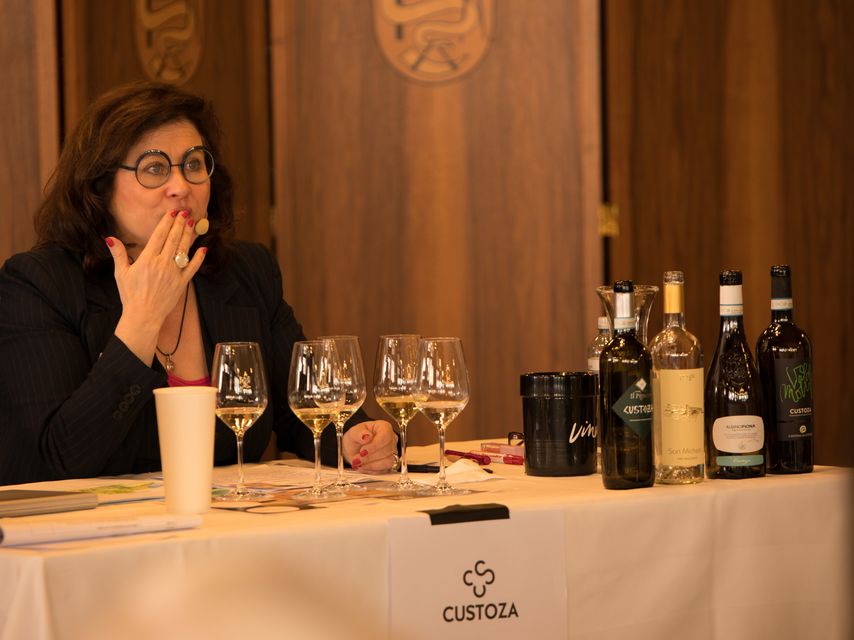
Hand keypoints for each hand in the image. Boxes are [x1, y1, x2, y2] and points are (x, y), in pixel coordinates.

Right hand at [106, 209, 205, 361]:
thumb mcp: (121, 273)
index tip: (172, 212)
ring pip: (183, 250)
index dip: (167, 222)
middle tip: (185, 212)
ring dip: (188, 236)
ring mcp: (174, 274)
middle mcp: (162, 264)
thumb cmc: (130, 295)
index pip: (159, 235)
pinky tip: (203, 248)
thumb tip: (110, 238)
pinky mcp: (182, 283)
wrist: (143, 316)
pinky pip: (192, 268)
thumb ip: (119, 254)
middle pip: (173, 239)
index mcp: (147, 259)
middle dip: (180, 224)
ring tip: (192, 223)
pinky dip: (198, 258)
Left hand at [343, 420, 397, 473]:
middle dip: (370, 457)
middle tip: (356, 459)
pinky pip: (385, 470)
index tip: (362, 451)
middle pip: (387, 451)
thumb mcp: (354, 432)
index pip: (385, 436)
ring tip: (359, 464)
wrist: (354, 448)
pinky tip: (363, 467)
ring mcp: (392, 453)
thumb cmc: (356, 438)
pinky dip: (372, 471)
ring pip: (388, 462)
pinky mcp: (389, 464)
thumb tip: (366, 436)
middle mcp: (391, 440)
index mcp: (385, 428)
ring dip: (371, 465)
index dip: (374, 446)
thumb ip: (359, 433)